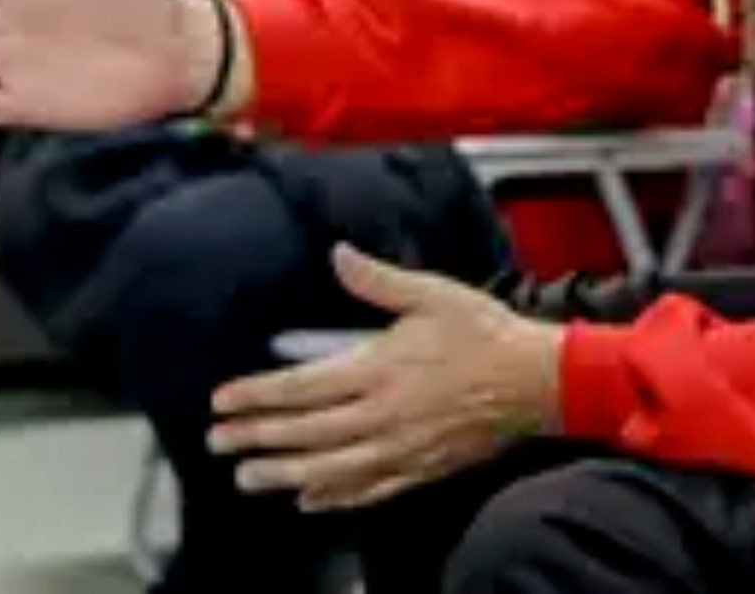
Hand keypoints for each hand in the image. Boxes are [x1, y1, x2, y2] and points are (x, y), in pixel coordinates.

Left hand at [206, 245, 560, 511]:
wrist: (537, 381)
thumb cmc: (485, 334)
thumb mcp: (430, 293)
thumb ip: (377, 280)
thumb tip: (338, 255)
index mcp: (379, 369)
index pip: (301, 388)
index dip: (256, 395)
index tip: (222, 400)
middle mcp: (383, 416)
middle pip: (304, 433)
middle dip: (255, 438)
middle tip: (217, 442)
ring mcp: (400, 448)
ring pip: (329, 469)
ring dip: (283, 475)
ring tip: (247, 478)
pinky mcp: (421, 468)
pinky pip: (368, 490)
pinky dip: (335, 497)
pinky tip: (310, 499)